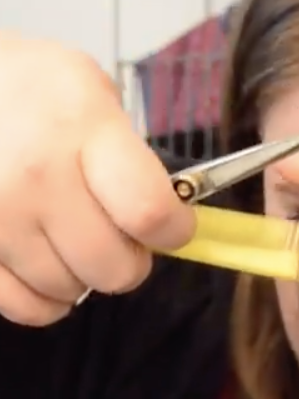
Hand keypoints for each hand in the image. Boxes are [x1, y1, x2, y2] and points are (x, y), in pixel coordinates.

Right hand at [0, 34, 194, 324]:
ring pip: (69, 290)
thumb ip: (131, 155)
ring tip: (77, 240)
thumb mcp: (94, 95)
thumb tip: (166, 214)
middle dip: (133, 259)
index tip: (175, 226)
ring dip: (86, 275)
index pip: (148, 211)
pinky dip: (45, 299)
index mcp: (82, 131)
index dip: (175, 230)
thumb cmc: (36, 91)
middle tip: (124, 238)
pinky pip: (23, 307)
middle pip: (113, 266)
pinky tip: (49, 268)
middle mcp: (36, 179)